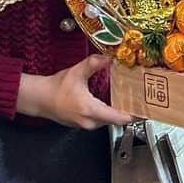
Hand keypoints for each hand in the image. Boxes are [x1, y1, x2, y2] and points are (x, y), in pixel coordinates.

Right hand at [16, 54, 132, 129]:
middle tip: (138, 100)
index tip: (145, 110)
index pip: (119, 118)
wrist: (39, 98)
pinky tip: (109, 101)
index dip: (134, 115)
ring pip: (107, 120)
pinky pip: (99, 120)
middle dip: (127, 110)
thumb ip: (93, 64)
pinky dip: (107, 112)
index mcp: (91, 111)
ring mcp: (86, 125)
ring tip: (127, 99)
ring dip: (116, 111)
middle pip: (115, 120)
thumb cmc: (55, 88)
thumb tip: (108, 57)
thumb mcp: (76, 73)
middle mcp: (90, 122)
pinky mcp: (82, 123)